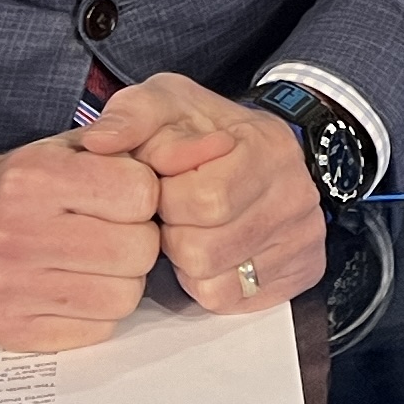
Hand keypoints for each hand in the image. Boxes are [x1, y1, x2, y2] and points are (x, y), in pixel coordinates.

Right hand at [0, 134, 161, 352]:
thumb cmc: (21, 187)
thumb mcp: (67, 148)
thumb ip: (131, 143)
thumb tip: (207, 148)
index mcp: (34, 177)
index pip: (140, 193)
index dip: (143, 196)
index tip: (123, 197)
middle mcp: (14, 231)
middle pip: (138, 250)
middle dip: (137, 241)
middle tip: (111, 233)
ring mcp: (7, 286)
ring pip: (123, 297)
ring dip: (120, 280)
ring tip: (91, 261)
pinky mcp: (7, 328)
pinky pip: (96, 330)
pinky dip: (96, 312)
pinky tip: (70, 286)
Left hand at [86, 71, 331, 316]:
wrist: (264, 148)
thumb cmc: (206, 130)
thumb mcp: (167, 104)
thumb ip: (130, 117)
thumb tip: (99, 143)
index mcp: (267, 147)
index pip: (202, 200)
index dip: (164, 199)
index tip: (164, 184)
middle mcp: (296, 195)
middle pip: (203, 249)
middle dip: (173, 233)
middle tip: (175, 213)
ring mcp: (304, 236)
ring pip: (213, 281)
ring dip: (186, 261)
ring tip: (191, 231)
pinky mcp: (302, 270)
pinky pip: (231, 299)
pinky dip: (208, 283)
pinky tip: (212, 253)